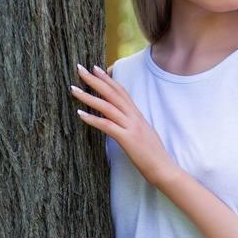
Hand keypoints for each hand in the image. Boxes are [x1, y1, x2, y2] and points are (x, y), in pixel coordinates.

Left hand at [70, 64, 176, 187]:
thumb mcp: (142, 135)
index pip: (121, 91)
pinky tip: (80, 114)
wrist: (164, 169)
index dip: (108, 79)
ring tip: (73, 89)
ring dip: (89, 97)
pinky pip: (107, 126)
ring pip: (107, 107)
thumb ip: (131, 125)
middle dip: (95, 80)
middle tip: (80, 69)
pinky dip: (93, 119)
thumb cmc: (153, 155)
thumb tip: (120, 123)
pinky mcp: (127, 139)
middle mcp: (134, 117)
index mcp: (137, 115)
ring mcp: (131, 127)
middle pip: (112, 93)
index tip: (95, 68)